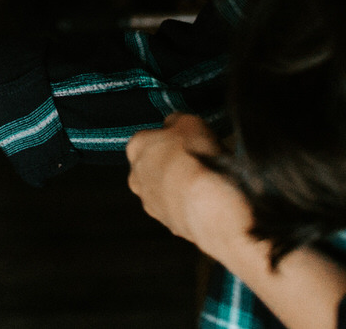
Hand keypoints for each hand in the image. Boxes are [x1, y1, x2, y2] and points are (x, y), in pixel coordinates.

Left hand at [126, 113, 246, 250]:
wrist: (207, 202)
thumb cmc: (196, 156)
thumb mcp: (190, 121)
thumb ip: (177, 121)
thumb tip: (175, 124)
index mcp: (136, 147)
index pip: (149, 137)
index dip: (171, 139)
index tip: (188, 141)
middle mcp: (136, 177)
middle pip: (155, 166)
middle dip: (173, 165)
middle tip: (198, 162)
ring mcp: (151, 204)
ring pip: (167, 191)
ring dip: (182, 188)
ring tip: (208, 184)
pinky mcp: (168, 225)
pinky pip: (181, 211)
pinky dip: (193, 207)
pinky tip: (209, 202)